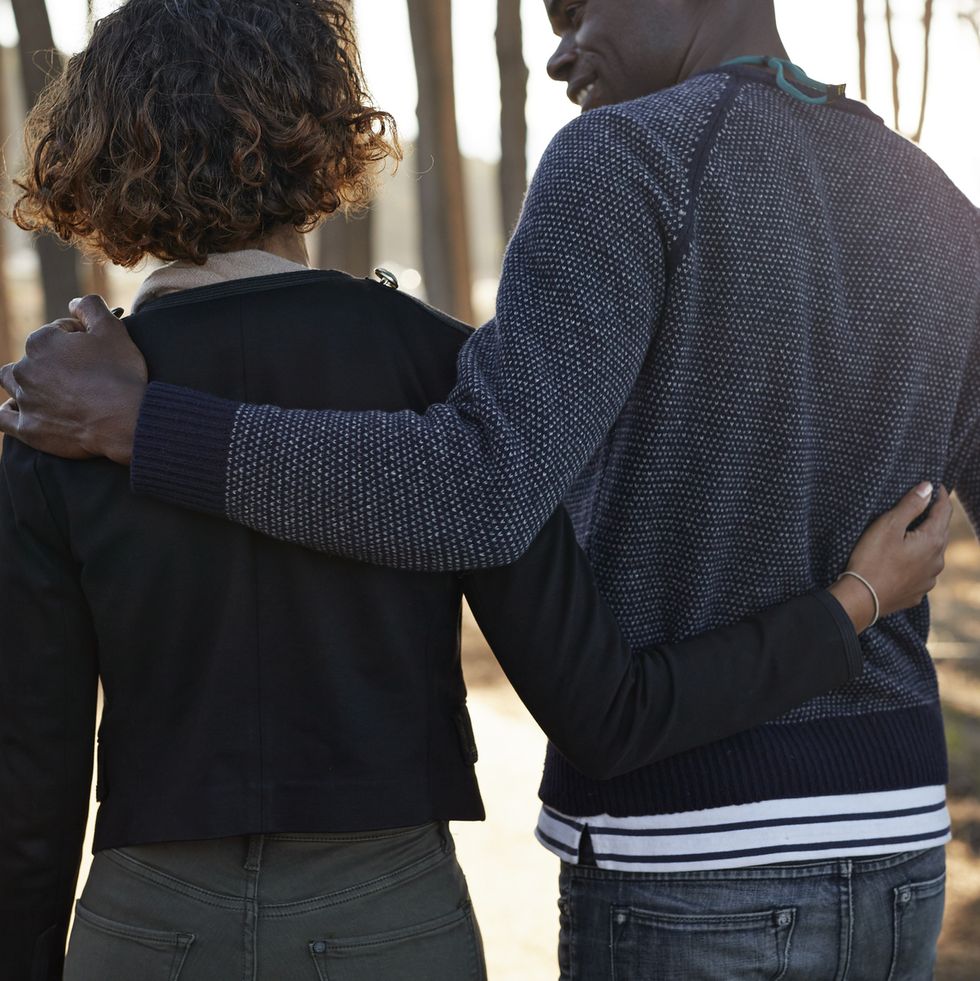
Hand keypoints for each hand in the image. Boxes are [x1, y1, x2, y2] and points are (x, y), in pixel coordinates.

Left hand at [0, 296, 147, 464]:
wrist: (127, 422)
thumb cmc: (121, 375)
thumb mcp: (113, 330)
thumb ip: (90, 307)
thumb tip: (73, 302)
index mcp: (41, 341)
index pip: (57, 331)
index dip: (80, 338)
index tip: (97, 352)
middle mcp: (24, 368)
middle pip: (34, 356)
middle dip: (55, 361)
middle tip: (84, 374)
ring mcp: (24, 400)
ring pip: (11, 382)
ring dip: (27, 381)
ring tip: (53, 390)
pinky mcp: (27, 428)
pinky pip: (3, 417)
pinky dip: (9, 411)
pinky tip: (20, 409)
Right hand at [828, 482, 951, 632]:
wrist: (861, 599)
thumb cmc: (872, 559)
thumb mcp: (888, 526)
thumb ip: (910, 505)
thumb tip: (928, 487)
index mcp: (932, 542)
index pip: (944, 511)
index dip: (940, 496)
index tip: (936, 485)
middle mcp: (937, 561)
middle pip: (941, 532)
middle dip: (934, 518)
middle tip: (924, 505)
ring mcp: (928, 579)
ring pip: (932, 554)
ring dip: (926, 542)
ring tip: (911, 534)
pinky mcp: (916, 593)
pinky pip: (922, 572)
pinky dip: (917, 562)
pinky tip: (904, 561)